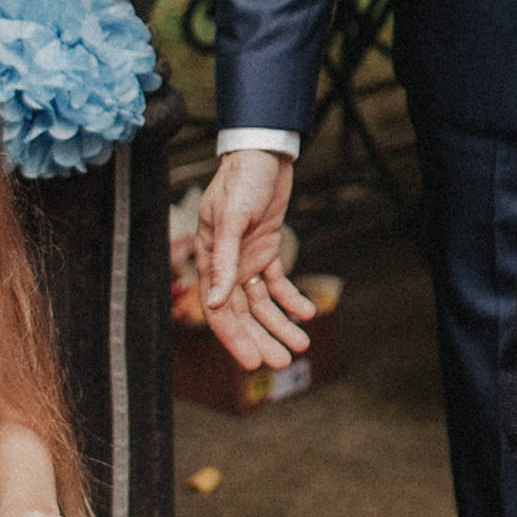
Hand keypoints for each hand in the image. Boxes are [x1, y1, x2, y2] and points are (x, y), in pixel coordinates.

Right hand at [198, 149, 316, 369]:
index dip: (236, 339)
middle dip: (262, 338)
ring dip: (280, 323)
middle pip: (243, 313)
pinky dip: (291, 298)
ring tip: (302, 343)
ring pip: (263, 302)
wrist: (264, 153)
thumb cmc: (242, 181)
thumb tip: (214, 302)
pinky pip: (278, 282)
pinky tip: (306, 313)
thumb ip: (224, 260)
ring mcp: (248, 257)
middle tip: (284, 361)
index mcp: (210, 260)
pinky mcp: (266, 247)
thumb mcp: (232, 218)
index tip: (253, 364)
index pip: (220, 311)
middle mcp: (227, 264)